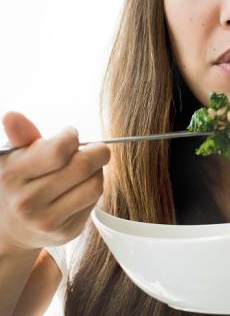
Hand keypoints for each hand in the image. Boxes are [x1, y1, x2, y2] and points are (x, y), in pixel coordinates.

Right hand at [0, 111, 109, 252]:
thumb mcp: (16, 155)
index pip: (59, 150)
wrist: (12, 226)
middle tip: (95, 149)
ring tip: (87, 169)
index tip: (71, 136)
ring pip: (94, 185)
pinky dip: (94, 189)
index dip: (72, 137)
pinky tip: (81, 187)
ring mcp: (47, 221)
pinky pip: (94, 202)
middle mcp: (27, 202)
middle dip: (97, 151)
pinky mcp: (66, 232)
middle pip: (82, 167)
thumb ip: (21, 135)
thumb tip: (12, 115)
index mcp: (13, 175)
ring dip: (97, 171)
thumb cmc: (21, 180)